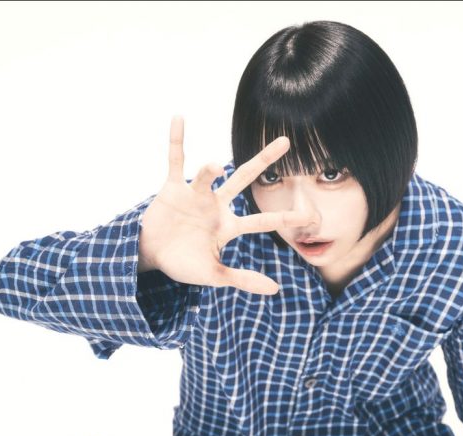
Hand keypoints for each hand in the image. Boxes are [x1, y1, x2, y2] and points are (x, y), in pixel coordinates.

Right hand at [137, 116, 312, 294]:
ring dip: (209, 171)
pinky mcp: (173, 188)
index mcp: (229, 226)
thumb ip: (243, 280)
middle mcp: (217, 205)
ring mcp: (196, 194)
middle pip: (245, 178)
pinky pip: (175, 160)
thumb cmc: (184, 264)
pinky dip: (177, 141)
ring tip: (213, 166)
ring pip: (207, 176)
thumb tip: (276, 289)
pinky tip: (179, 119)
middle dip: (265, 161)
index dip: (286, 217)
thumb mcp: (214, 276)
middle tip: (287, 142)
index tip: (311, 215)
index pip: (264, 221)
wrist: (151, 256)